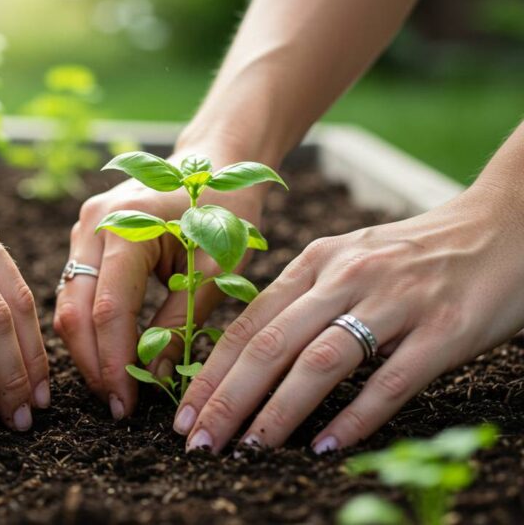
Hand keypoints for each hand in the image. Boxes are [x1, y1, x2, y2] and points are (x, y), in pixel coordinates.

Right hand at [54, 150, 263, 419]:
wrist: (214, 161)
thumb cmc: (225, 209)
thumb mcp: (214, 270)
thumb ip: (180, 324)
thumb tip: (153, 377)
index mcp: (128, 225)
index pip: (109, 308)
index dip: (114, 361)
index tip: (127, 404)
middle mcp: (93, 225)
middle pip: (75, 310)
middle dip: (94, 363)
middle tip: (117, 406)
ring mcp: (83, 230)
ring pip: (69, 303)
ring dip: (88, 349)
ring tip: (114, 388)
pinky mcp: (85, 241)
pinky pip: (77, 291)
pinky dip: (90, 327)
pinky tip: (111, 355)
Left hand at [173, 182, 523, 451]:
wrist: (505, 224)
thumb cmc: (417, 255)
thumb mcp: (349, 261)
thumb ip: (304, 299)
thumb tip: (248, 357)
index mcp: (317, 261)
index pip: (248, 324)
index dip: (211, 374)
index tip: (183, 415)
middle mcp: (347, 276)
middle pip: (271, 345)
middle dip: (227, 399)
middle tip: (199, 443)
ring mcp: (396, 301)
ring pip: (320, 362)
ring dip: (277, 412)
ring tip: (248, 449)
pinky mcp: (444, 329)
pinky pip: (391, 380)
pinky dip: (354, 416)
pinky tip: (323, 445)